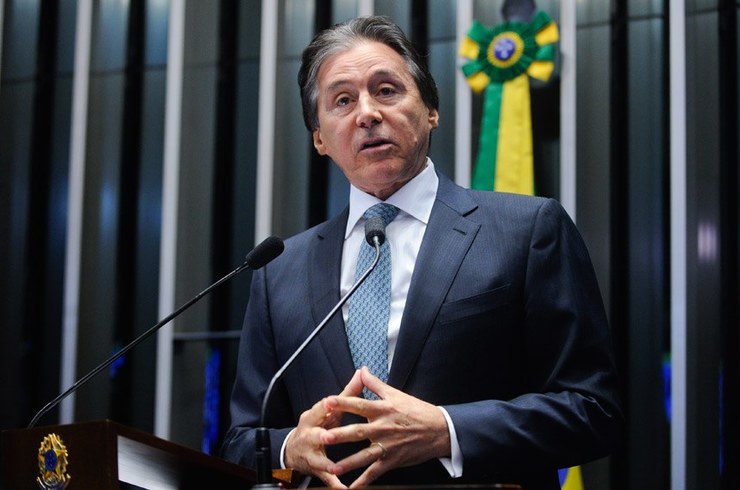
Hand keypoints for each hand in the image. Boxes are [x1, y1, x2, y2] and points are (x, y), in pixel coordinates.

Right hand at [284, 369, 363, 487]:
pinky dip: (334, 484)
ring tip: (336, 469)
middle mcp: (309, 436)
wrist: (294, 450)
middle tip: (327, 437)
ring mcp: (311, 454)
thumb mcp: (328, 410)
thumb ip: (347, 393)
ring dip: (327, 465)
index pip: (319, 409)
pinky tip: (344, 488)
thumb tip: (362, 372)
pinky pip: (326, 478)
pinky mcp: (316, 470)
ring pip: (319, 460)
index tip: (329, 401)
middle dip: (322, 436)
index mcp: (313, 418)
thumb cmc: (317, 426)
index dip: (324, 405)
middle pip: (315, 435)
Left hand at [320, 367, 450, 487]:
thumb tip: (362, 370)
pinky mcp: (393, 460)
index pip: (359, 405)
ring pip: (365, 456)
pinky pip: (376, 472)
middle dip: (340, 435)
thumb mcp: (395, 394)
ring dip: (348, 463)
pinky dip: (364, 481)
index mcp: (383, 409)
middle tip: (323, 437)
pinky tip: (352, 487)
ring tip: (333, 468)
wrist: (439, 430)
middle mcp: (383, 428)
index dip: (343, 403)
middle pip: (358, 431)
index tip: (327, 402)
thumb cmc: (416, 410)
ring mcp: (388, 446)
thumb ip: (375, 383)